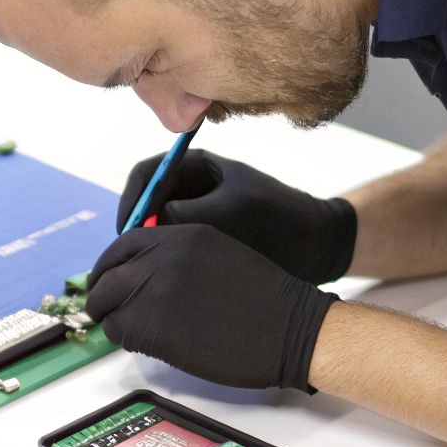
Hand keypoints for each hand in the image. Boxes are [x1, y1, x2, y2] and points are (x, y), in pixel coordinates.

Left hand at [87, 224, 337, 391]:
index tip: (110, 281)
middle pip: (109, 274)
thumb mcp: (221, 255)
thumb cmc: (267, 300)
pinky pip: (120, 331)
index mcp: (183, 235)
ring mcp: (157, 290)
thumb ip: (183, 257)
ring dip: (113, 318)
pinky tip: (145, 344)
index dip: (111, 265)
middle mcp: (165, 256)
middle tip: (106, 311)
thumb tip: (148, 277)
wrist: (293, 328)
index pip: (124, 243)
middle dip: (102, 294)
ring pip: (108, 303)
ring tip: (130, 331)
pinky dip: (124, 339)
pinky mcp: (154, 325)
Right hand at [116, 151, 356, 283]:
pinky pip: (174, 244)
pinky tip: (165, 280)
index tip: (126, 234)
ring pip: (158, 226)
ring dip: (149, 246)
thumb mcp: (232, 212)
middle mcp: (192, 187)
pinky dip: (165, 258)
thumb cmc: (279, 219)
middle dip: (135, 229)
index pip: (146, 175)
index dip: (131, 203)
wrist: (319, 245)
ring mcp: (197, 212)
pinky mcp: (205, 238)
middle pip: (146, 202)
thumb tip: (148, 226)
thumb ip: (188, 214)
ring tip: (145, 273)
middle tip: (129, 260)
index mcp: (197, 167)